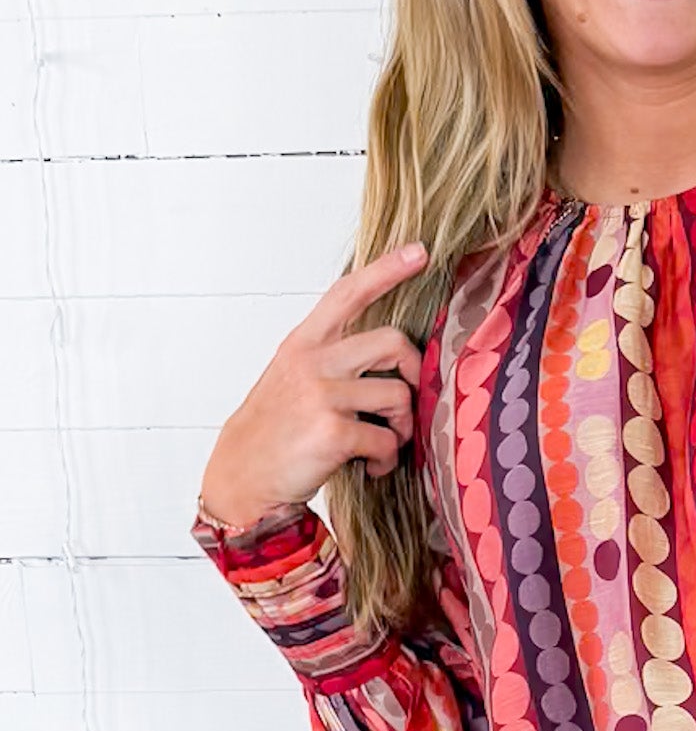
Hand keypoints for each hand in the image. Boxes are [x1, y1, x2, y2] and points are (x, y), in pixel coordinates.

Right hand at [200, 242, 428, 526]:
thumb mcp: (291, 376)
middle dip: (412, 372)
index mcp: (303, 343)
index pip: (348, 293)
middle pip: (392, 341)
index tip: (419, 252)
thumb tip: (393, 352)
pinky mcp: (332, 432)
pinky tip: (371, 467)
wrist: (241, 478)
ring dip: (402, 426)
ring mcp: (321, 395)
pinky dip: (386, 459)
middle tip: (404, 400)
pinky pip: (387, 440)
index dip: (386, 269)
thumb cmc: (274, 429)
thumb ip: (332, 356)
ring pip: (398, 396)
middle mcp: (311, 361)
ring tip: (382, 443)